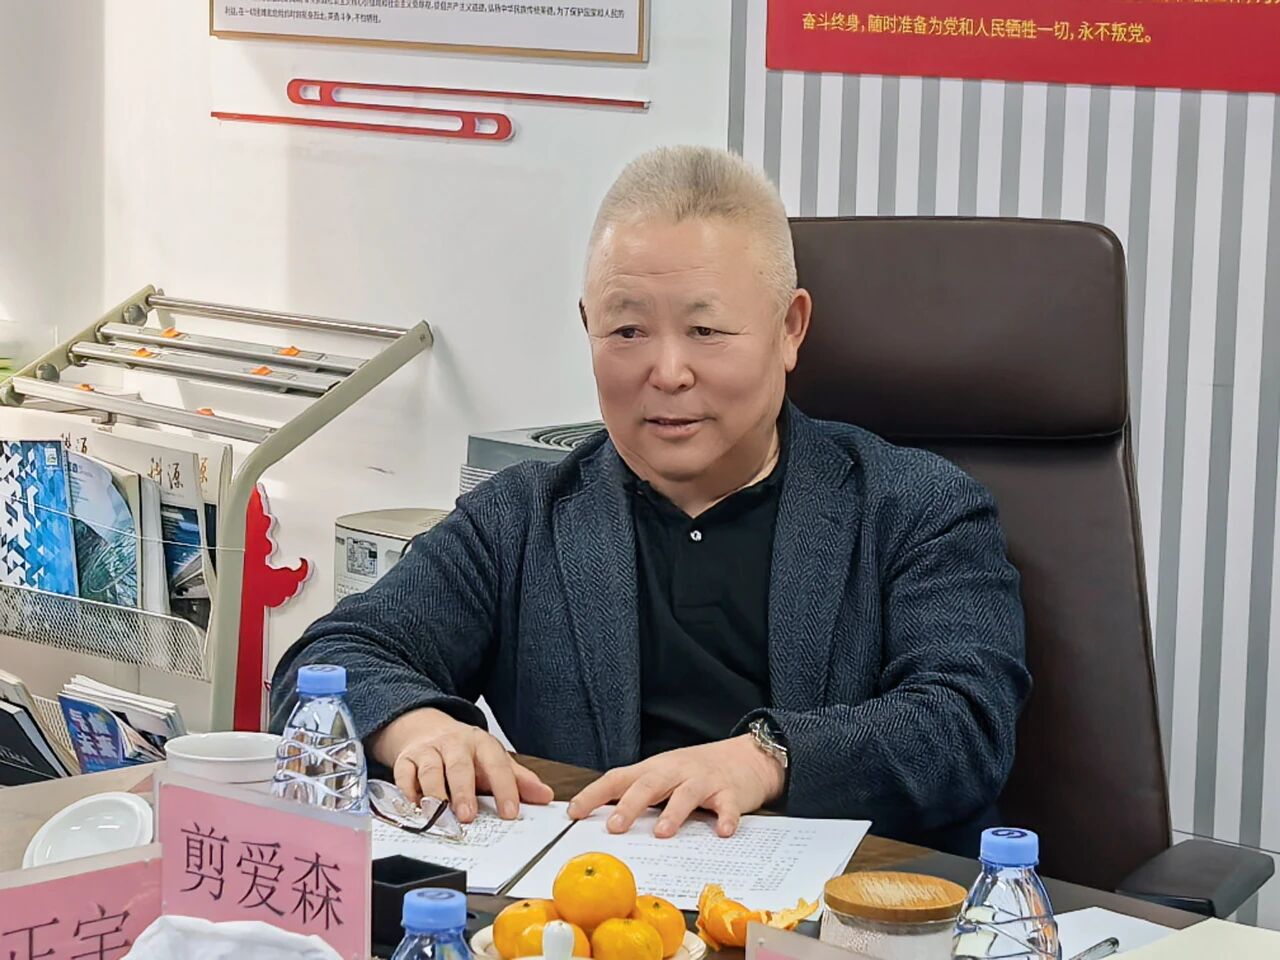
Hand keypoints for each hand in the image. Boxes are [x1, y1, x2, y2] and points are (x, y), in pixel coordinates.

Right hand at [368, 707, 553, 822]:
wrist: (426, 728)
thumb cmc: (464, 752)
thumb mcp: (493, 760)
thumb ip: (518, 779)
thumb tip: (545, 796)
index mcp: (482, 744)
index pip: (496, 764)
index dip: (505, 788)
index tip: (510, 812)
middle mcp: (455, 744)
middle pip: (460, 766)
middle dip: (463, 792)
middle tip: (468, 816)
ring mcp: (429, 750)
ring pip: (431, 770)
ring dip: (435, 794)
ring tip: (439, 815)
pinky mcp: (406, 759)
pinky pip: (404, 774)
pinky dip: (408, 792)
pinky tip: (415, 807)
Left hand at [567, 735, 784, 837]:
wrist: (746, 756)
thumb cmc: (696, 771)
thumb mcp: (663, 776)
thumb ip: (638, 793)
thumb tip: (602, 821)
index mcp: (653, 770)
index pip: (618, 778)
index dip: (594, 794)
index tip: (573, 812)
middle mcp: (675, 771)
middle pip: (649, 785)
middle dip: (630, 805)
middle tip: (615, 827)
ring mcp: (703, 780)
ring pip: (686, 794)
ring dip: (673, 813)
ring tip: (662, 833)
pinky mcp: (730, 791)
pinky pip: (727, 805)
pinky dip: (725, 817)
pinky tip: (722, 832)